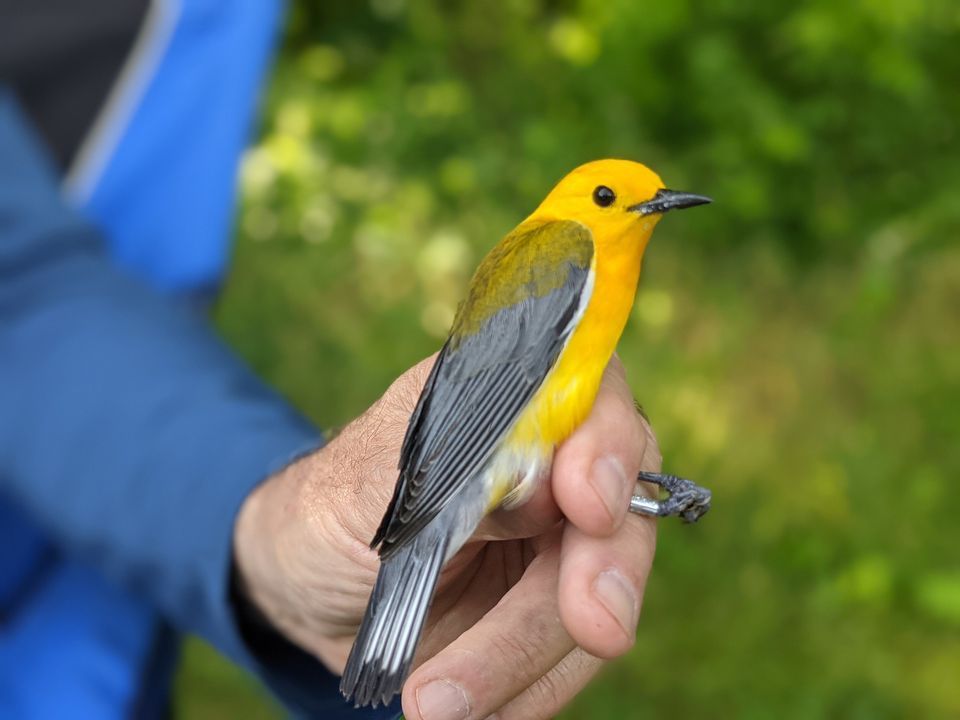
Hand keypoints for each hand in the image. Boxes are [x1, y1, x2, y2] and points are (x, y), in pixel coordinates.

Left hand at [234, 354, 659, 719]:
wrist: (310, 584)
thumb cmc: (331, 507)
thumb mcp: (369, 484)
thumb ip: (453, 473)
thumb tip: (546, 488)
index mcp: (511, 400)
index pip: (591, 398)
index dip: (606, 446)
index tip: (587, 504)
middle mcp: (555, 465)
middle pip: (621, 506)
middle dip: (605, 571)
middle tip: (594, 627)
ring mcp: (561, 544)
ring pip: (597, 596)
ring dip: (533, 656)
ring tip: (440, 700)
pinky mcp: (550, 612)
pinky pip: (566, 660)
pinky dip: (526, 690)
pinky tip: (473, 708)